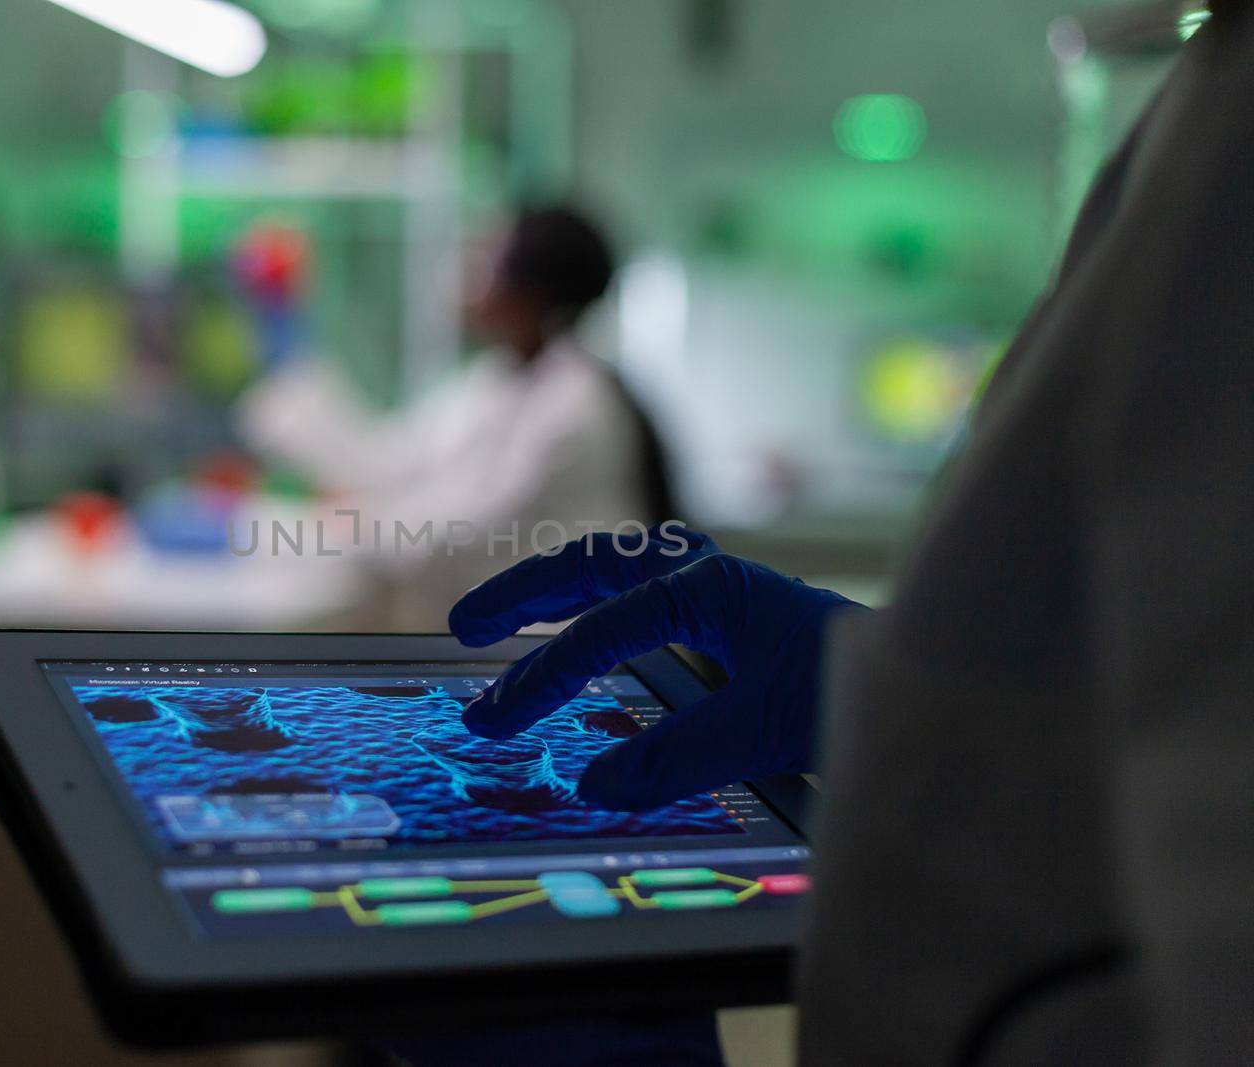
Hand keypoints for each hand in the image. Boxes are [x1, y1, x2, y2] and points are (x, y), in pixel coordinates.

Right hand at [449, 530, 863, 809]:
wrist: (922, 679)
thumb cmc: (848, 693)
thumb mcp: (762, 731)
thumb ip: (676, 758)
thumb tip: (595, 785)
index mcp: (705, 588)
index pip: (599, 631)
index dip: (540, 677)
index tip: (495, 720)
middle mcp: (701, 572)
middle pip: (588, 564)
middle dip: (521, 593)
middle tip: (462, 627)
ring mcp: (710, 583)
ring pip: (610, 567)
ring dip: (551, 588)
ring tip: (496, 619)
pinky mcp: (720, 606)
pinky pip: (635, 590)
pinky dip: (590, 604)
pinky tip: (575, 634)